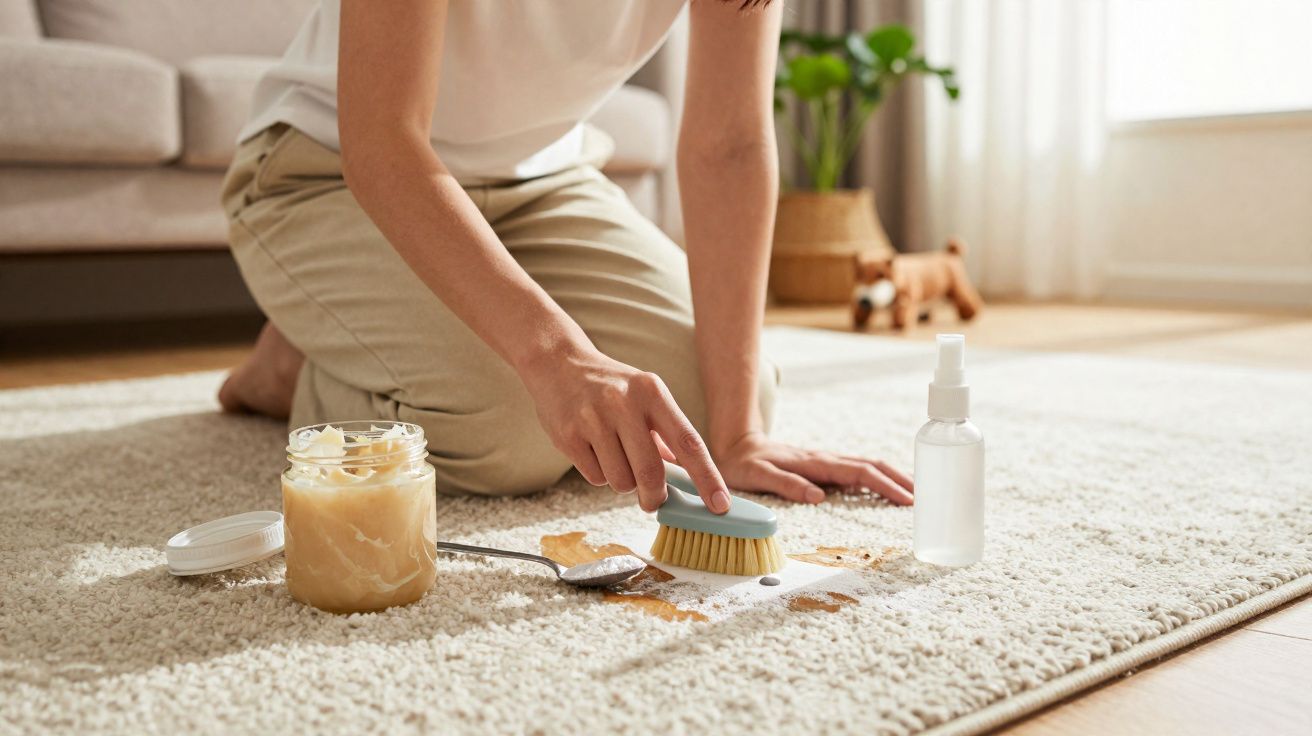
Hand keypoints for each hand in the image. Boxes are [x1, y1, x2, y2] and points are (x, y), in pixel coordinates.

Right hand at [520, 347, 730, 513]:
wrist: (558, 363)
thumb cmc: (611, 386)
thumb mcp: (646, 397)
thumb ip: (668, 435)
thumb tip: (690, 477)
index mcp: (652, 392)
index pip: (688, 442)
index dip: (707, 477)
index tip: (720, 505)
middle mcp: (624, 402)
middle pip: (651, 472)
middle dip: (655, 496)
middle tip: (653, 502)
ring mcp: (593, 418)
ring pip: (621, 481)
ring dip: (623, 482)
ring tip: (614, 456)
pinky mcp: (568, 435)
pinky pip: (595, 477)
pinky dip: (599, 474)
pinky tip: (593, 450)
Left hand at [712, 431, 913, 505]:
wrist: (734, 442)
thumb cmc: (743, 464)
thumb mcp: (757, 476)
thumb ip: (786, 484)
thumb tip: (818, 497)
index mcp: (814, 463)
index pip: (858, 474)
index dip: (885, 486)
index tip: (907, 500)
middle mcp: (824, 459)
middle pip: (871, 466)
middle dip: (899, 480)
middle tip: (925, 499)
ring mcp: (825, 461)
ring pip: (867, 465)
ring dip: (893, 477)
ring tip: (916, 493)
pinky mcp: (823, 465)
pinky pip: (857, 469)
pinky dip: (878, 476)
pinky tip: (887, 487)